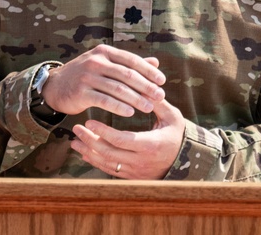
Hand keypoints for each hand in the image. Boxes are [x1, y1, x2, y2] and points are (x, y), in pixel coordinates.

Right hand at [42, 45, 165, 117]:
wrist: (55, 86)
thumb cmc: (86, 75)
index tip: (162, 81)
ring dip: (135, 99)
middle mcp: (96, 61)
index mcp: (105, 52)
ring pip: (117, 88)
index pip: (131, 60)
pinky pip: (104, 100)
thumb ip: (129, 64)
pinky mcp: (80, 92)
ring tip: (148, 107)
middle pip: (127, 74)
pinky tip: (129, 113)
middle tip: (160, 96)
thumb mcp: (106, 64)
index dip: (148, 71)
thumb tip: (156, 62)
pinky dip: (118, 107)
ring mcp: (87, 76)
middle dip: (145, 86)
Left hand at [70, 97, 185, 178]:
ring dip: (89, 152)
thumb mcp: (172, 117)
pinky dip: (96, 162)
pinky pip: (110, 171)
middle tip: (77, 128)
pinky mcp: (132, 176)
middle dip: (90, 141)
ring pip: (107, 164)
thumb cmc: (178, 134)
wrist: (185, 160)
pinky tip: (85, 152)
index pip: (121, 140)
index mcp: (151, 145)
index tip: (89, 121)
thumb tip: (143, 84)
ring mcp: (136, 171)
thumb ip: (156, 103)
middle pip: (109, 153)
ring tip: (75, 140)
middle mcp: (141, 161)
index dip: (103, 131)